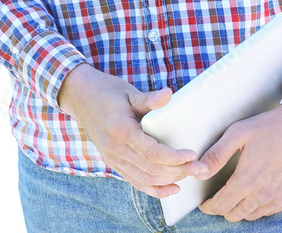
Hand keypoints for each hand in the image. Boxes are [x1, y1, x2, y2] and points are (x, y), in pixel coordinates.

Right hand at [58, 63, 209, 196]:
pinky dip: (154, 189)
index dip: (174, 157)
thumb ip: (150, 98)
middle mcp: (116, 150)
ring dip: (170, 181)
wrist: (80, 97)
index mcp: (122, 131)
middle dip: (179, 172)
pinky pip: (135, 182)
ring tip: (191, 176)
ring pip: (145, 179)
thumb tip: (169, 94)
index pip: (152, 153)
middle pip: (152, 170)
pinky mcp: (113, 162)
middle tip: (201, 168)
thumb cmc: (107, 91)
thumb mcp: (129, 92)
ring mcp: (113, 159)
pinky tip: (171, 188)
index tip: (192, 154)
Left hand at [198, 104, 281, 221]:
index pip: (221, 205)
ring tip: (236, 195)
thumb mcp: (237, 134)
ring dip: (240, 209)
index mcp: (246, 180)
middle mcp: (262, 195)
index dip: (210, 207)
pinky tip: (256, 193)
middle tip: (218, 199)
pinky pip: (268, 212)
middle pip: (235, 215)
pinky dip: (258, 207)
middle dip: (223, 209)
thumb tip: (200, 172)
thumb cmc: (268, 128)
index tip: (205, 204)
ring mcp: (278, 199)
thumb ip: (217, 155)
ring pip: (251, 215)